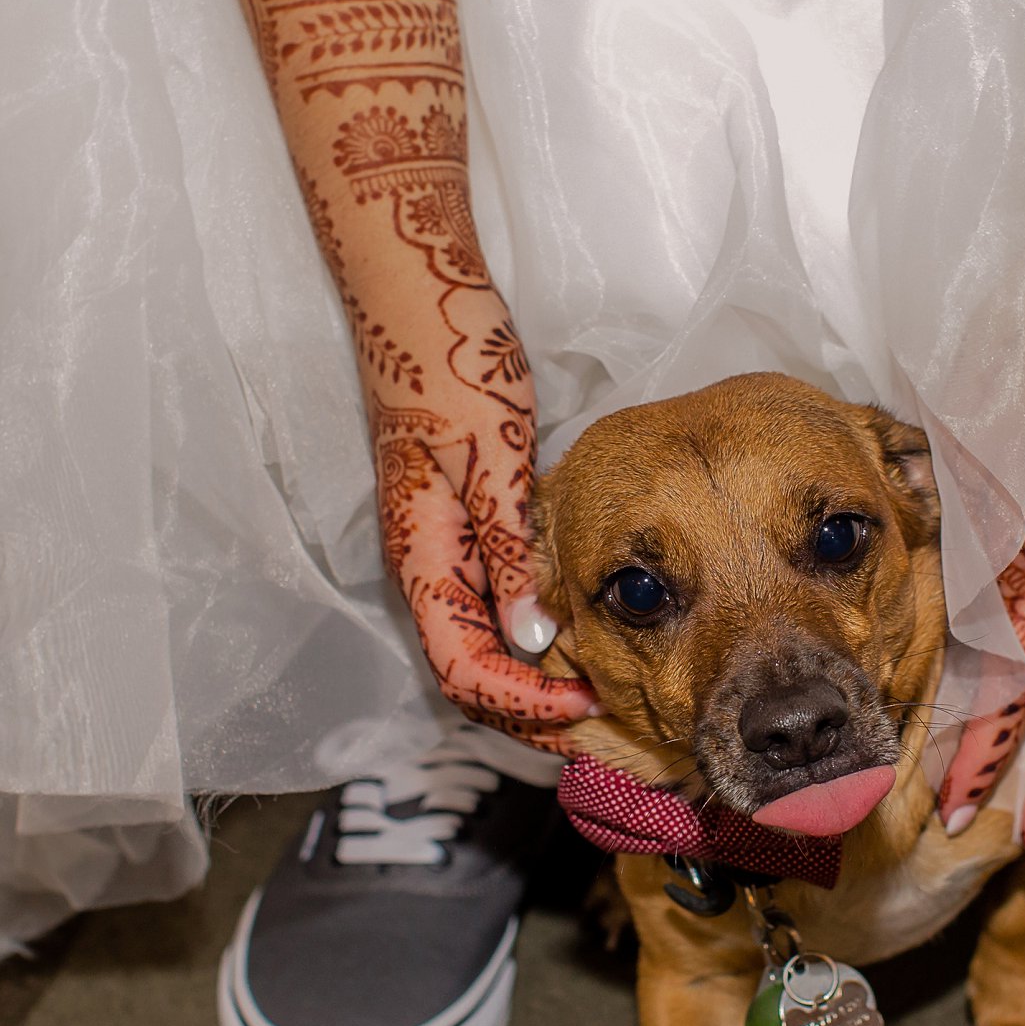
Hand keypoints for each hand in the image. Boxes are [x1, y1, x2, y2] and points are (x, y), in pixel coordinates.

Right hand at [362, 267, 597, 745]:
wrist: (417, 300)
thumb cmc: (448, 362)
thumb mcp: (491, 454)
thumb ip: (507, 544)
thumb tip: (534, 634)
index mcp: (420, 552)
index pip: (461, 666)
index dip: (519, 703)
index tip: (582, 708)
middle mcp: (426, 562)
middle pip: (471, 670)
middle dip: (533, 711)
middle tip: (607, 725)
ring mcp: (442, 546)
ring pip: (482, 642)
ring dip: (535, 679)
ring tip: (603, 694)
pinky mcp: (461, 526)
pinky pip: (492, 604)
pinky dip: (534, 634)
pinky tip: (581, 631)